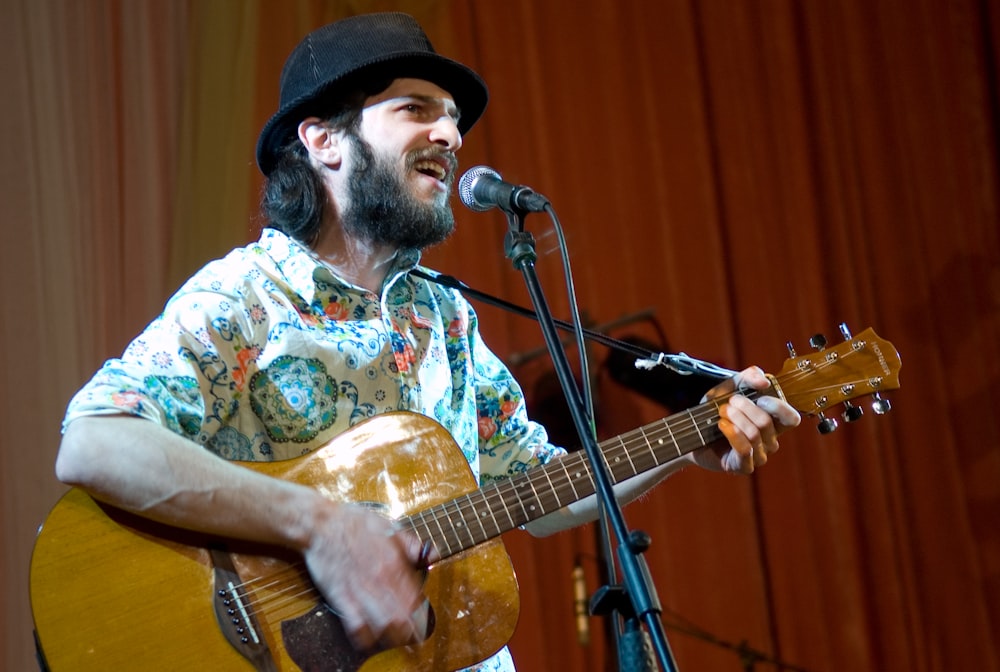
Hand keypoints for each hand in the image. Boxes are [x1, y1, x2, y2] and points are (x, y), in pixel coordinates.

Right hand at [302, 502, 432, 650]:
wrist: (322, 525)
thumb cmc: (355, 523)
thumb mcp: (391, 526)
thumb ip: (413, 544)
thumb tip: (434, 554)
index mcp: (394, 563)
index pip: (415, 598)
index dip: (422, 614)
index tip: (423, 620)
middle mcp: (380, 579)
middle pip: (402, 616)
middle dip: (410, 631)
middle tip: (412, 636)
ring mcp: (360, 589)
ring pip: (383, 624)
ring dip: (391, 636)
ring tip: (394, 638)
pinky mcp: (340, 596)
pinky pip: (355, 624)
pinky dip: (364, 636)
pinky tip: (368, 637)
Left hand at [690, 366, 800, 473]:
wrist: (692, 431)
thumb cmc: (716, 409)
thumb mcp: (730, 387)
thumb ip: (749, 377)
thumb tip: (765, 381)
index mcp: (773, 422)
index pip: (791, 418)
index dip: (777, 406)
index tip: (759, 396)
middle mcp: (770, 440)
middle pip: (766, 422)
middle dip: (744, 408)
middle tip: (728, 403)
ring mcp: (758, 455)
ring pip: (754, 434)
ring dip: (735, 418)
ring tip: (721, 412)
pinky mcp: (744, 466)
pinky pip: (744, 449)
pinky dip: (732, 433)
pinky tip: (721, 425)